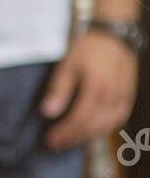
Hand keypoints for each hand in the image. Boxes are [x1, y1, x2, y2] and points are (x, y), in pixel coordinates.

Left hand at [41, 30, 138, 149]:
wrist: (115, 34)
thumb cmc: (89, 48)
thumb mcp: (67, 65)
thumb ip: (58, 90)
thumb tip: (48, 113)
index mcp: (97, 88)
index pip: (80, 119)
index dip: (65, 132)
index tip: (51, 139)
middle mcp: (113, 96)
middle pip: (93, 126)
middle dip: (73, 138)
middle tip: (56, 143)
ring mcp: (124, 97)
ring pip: (107, 126)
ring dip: (87, 136)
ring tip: (70, 140)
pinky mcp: (129, 95)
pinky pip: (118, 119)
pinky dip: (104, 129)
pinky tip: (92, 131)